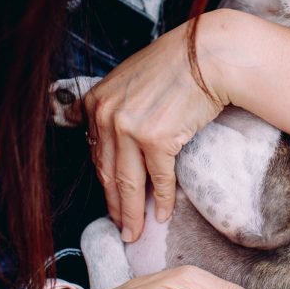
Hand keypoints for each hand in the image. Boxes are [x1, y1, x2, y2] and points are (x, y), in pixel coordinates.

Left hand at [82, 13, 230, 241]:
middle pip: (107, 173)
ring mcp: (130, 130)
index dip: (102, 181)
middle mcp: (107, 116)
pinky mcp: (156, 140)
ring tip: (134, 232)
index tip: (109, 198)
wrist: (208, 55)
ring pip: (127, 183)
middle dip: (114, 205)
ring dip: (131, 213)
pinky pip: (158, 179)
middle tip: (120, 227)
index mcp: (97, 101)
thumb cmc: (175, 62)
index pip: (95, 153)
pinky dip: (160, 201)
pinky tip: (161, 215)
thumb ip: (109, 102)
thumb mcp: (128, 76)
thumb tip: (81, 120)